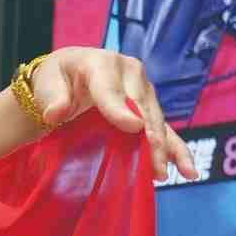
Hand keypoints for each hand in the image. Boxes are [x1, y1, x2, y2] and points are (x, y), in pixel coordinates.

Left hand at [21, 48, 200, 183]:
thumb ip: (53, 97)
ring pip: (157, 120)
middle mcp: (129, 73)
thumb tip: (56, 113)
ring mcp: (142, 90)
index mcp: (101, 63)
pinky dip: (176, 150)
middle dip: (150, 137)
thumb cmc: (56, 81)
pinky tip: (187, 171)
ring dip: (167, 148)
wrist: (67, 77)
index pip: (110, 89)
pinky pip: (164, 129)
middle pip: (141, 108)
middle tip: (155, 162)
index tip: (134, 128)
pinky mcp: (148, 108)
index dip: (121, 110)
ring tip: (176, 173)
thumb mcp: (47, 83)